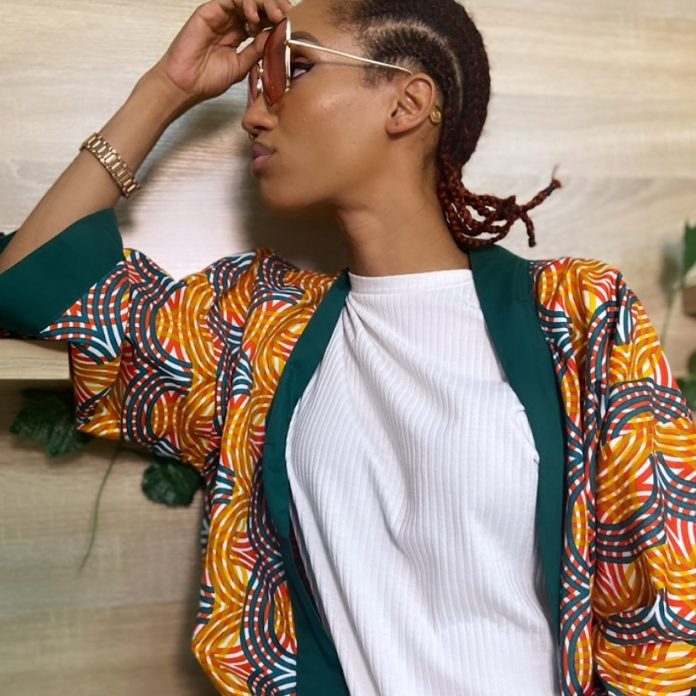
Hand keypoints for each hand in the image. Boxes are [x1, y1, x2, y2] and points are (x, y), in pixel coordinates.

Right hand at [149, 0, 292, 106]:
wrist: (186, 85)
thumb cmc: (208, 79)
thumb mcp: (241, 66)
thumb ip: (257, 50)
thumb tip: (274, 36)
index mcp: (241, 36)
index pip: (263, 21)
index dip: (278, 20)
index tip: (291, 25)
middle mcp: (232, 22)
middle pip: (257, 7)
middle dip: (274, 7)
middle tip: (286, 14)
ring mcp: (221, 16)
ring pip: (246, 0)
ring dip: (264, 3)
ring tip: (274, 15)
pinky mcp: (209, 11)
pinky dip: (246, 3)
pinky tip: (254, 17)